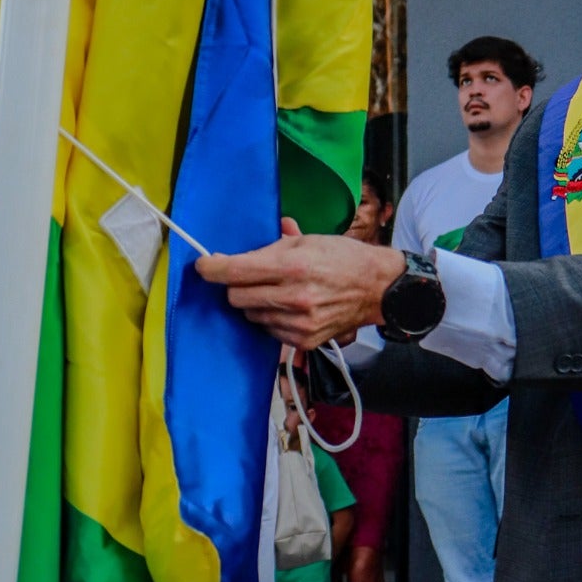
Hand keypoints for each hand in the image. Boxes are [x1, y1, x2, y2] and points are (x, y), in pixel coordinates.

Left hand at [196, 216, 404, 348]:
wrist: (378, 289)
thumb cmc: (345, 259)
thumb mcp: (310, 240)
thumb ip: (273, 246)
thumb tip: (242, 251)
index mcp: (294, 266)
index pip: (235, 271)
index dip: (213, 268)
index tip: (204, 266)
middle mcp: (294, 297)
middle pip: (236, 297)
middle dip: (235, 286)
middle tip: (246, 276)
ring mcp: (298, 323)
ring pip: (250, 315)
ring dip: (254, 303)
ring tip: (275, 291)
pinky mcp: (303, 341)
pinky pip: (268, 330)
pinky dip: (270, 318)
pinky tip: (287, 307)